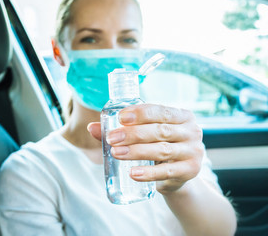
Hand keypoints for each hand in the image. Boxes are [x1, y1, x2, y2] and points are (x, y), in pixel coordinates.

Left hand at [87, 104, 203, 194]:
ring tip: (116, 153)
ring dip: (137, 152)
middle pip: (159, 131)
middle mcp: (192, 131)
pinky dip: (148, 173)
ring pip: (162, 151)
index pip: (161, 110)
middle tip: (111, 139)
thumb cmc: (157, 146)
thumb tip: (91, 128)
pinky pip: (166, 172)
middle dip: (133, 134)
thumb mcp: (144, 134)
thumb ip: (120, 129)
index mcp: (182, 116)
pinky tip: (132, 173)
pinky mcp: (190, 171)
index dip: (140, 113)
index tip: (120, 118)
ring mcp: (193, 152)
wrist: (177, 174)